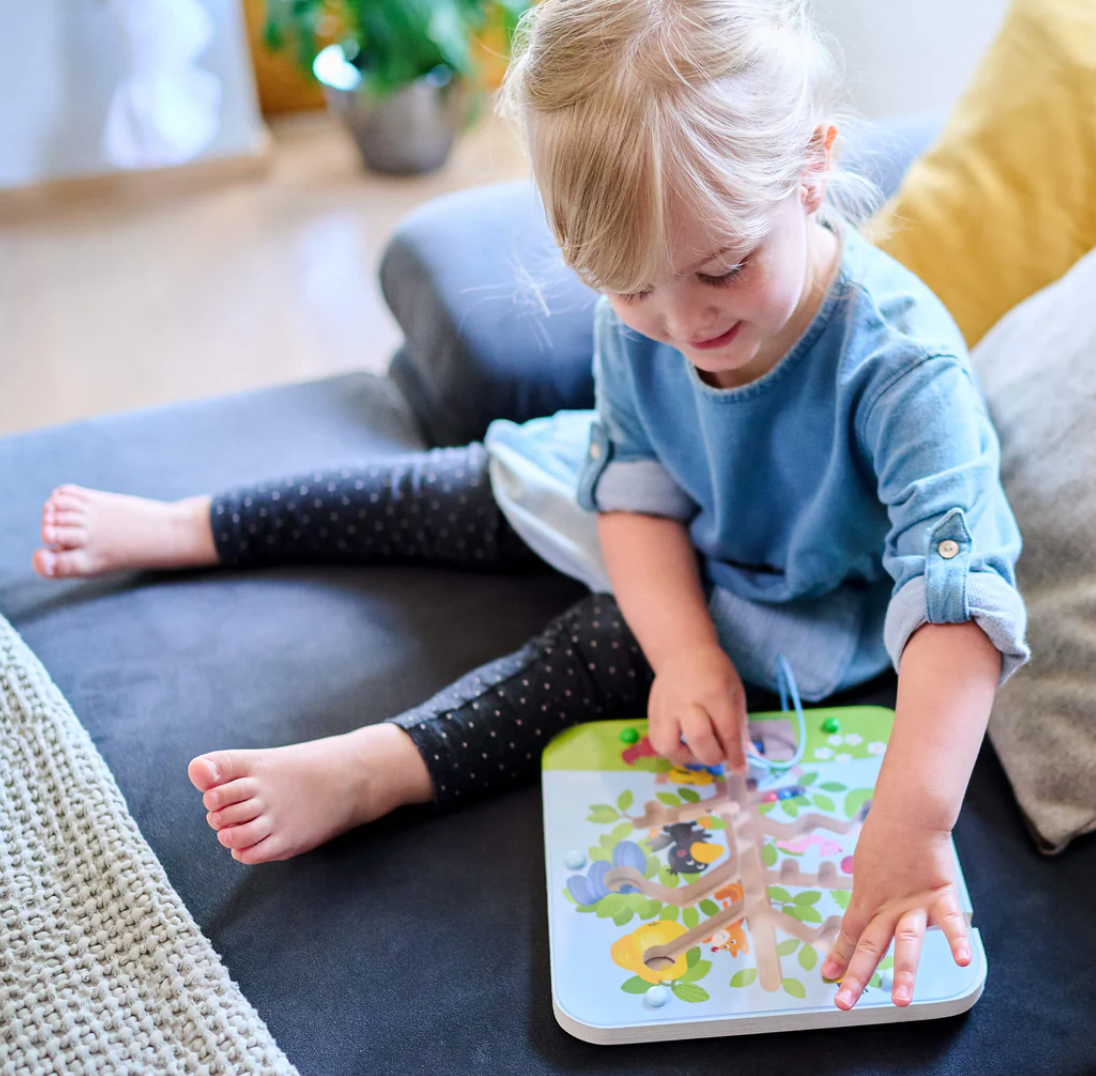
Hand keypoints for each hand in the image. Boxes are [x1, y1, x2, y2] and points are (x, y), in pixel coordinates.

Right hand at [647, 645, 748, 772]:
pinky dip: (671, 751)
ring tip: (696, 750)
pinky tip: (683, 744)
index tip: (740, 768)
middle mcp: (686, 701)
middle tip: (719, 753)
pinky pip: (657, 743)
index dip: (735, 754)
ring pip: (669, 746)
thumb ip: (739, 724)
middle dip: (713, 756)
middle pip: (698, 739)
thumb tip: (746, 755)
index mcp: (714, 693)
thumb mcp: (734, 691)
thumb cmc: (714, 671)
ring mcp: (665, 708)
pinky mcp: (651, 714)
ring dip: (686, 757)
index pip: (726, 730)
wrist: (682, 651)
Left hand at [821, 811, 971, 1008]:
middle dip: (857, 976)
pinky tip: (961, 960)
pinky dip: (957, 940)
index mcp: (868, 898)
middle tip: (844, 1002)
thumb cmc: (886, 835)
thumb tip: (870, 904)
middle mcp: (889, 907)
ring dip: (903, 972)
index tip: (828, 977)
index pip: (850, 934)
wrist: (908, 813)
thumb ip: (871, 891)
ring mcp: (915, 904)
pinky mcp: (940, 895)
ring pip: (907, 943)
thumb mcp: (867, 866)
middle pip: (870, 946)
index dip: (839, 957)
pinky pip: (950, 922)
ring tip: (901, 999)